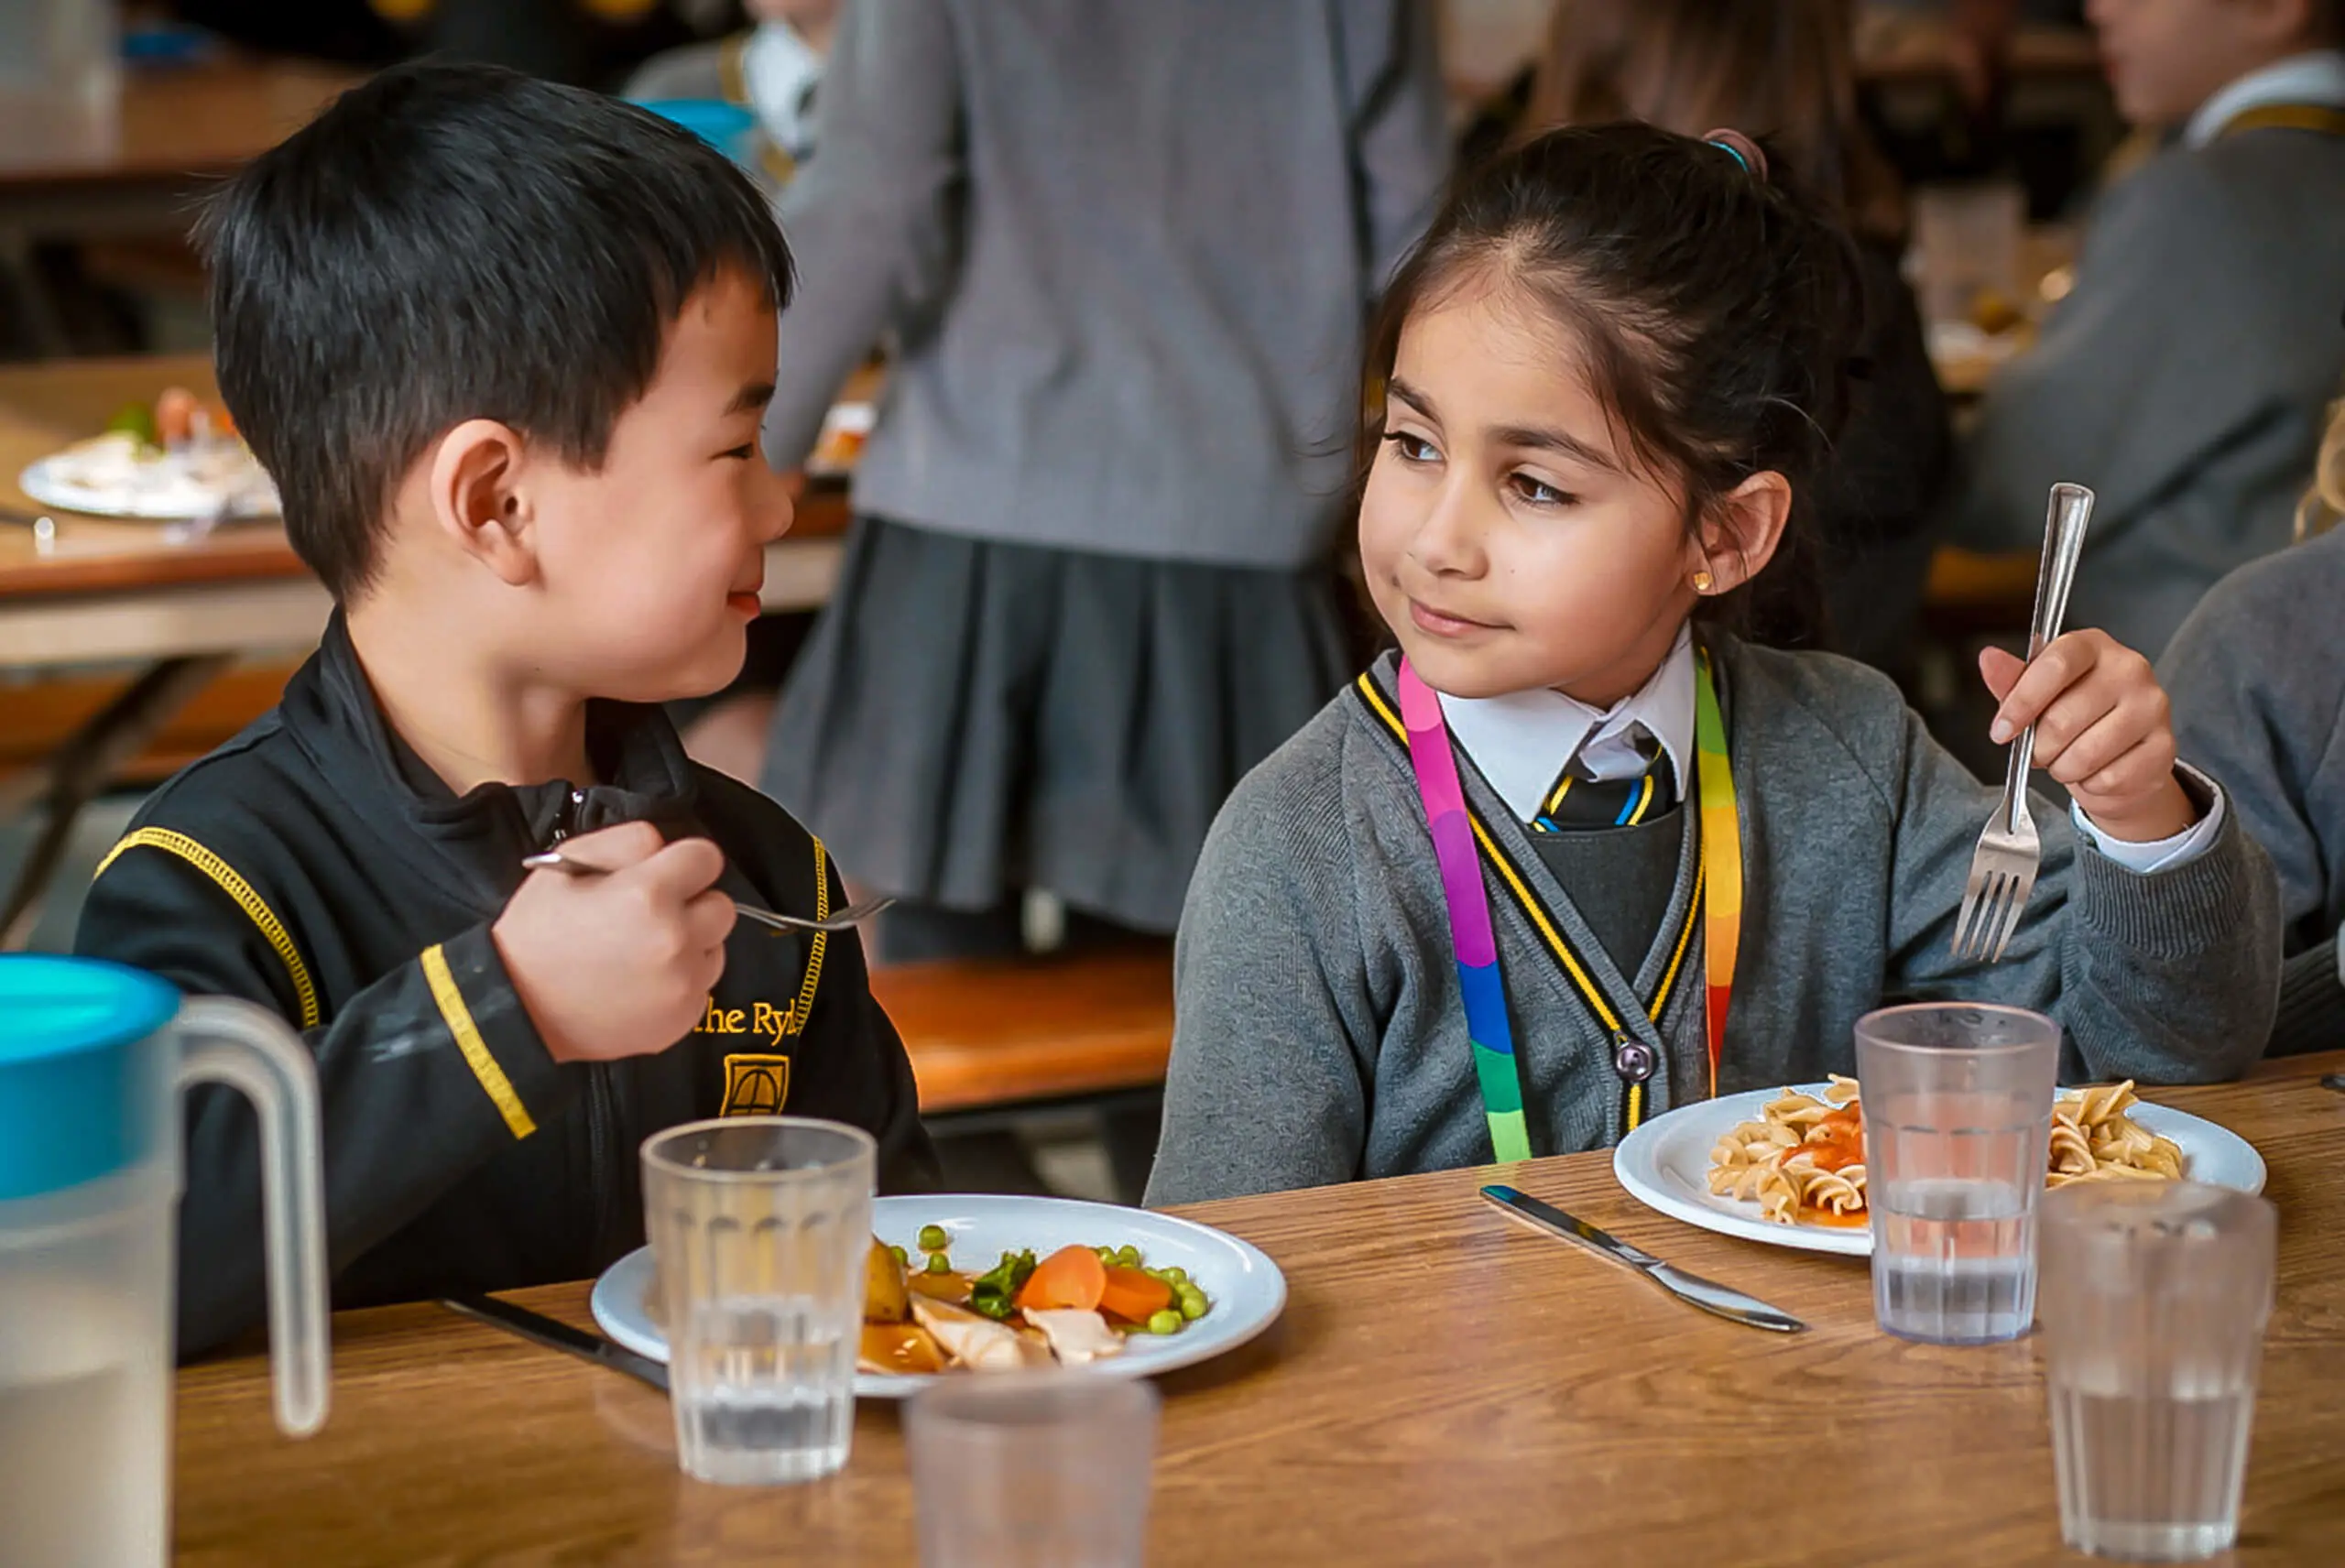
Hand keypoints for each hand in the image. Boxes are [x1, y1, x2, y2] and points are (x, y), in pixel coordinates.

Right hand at [492, 822, 733, 1063]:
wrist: (519, 1009)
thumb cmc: (538, 933)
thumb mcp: (568, 864)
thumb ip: (628, 840)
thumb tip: (666, 848)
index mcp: (649, 894)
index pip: (707, 857)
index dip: (683, 862)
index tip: (663, 875)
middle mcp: (676, 939)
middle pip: (721, 905)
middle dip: (692, 904)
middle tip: (650, 915)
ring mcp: (684, 983)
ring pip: (716, 947)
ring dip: (691, 944)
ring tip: (642, 952)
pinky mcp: (684, 1018)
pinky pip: (703, 986)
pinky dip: (681, 981)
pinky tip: (641, 982)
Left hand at [1979, 630, 2195, 842]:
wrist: (2120, 755)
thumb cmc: (2074, 718)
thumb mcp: (2037, 693)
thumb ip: (2012, 680)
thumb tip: (1989, 659)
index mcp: (2093, 646)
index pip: (2055, 665)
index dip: (2021, 702)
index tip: (2002, 730)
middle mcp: (2130, 669)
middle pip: (2063, 719)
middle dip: (2039, 747)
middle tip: (2041, 750)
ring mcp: (2153, 707)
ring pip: (2085, 754)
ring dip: (2063, 768)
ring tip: (2067, 760)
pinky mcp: (2165, 747)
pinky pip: (2109, 778)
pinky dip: (2091, 784)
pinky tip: (2096, 771)